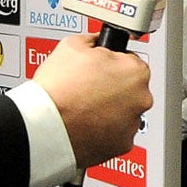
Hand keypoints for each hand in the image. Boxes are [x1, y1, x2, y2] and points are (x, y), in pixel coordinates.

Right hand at [32, 33, 152, 170]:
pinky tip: (86, 124)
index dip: (111, 64)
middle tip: (88, 89)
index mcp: (135, 71)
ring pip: (125, 112)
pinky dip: (105, 130)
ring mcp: (132, 125)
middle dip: (113, 88)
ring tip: (83, 107)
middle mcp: (141, 99)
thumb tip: (97, 43)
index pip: (130, 62)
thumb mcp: (71, 45)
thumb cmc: (58, 89)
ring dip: (109, 110)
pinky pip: (116, 134)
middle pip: (131, 89)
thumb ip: (93, 40)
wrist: (45, 125)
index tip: (99, 70)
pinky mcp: (121, 146)